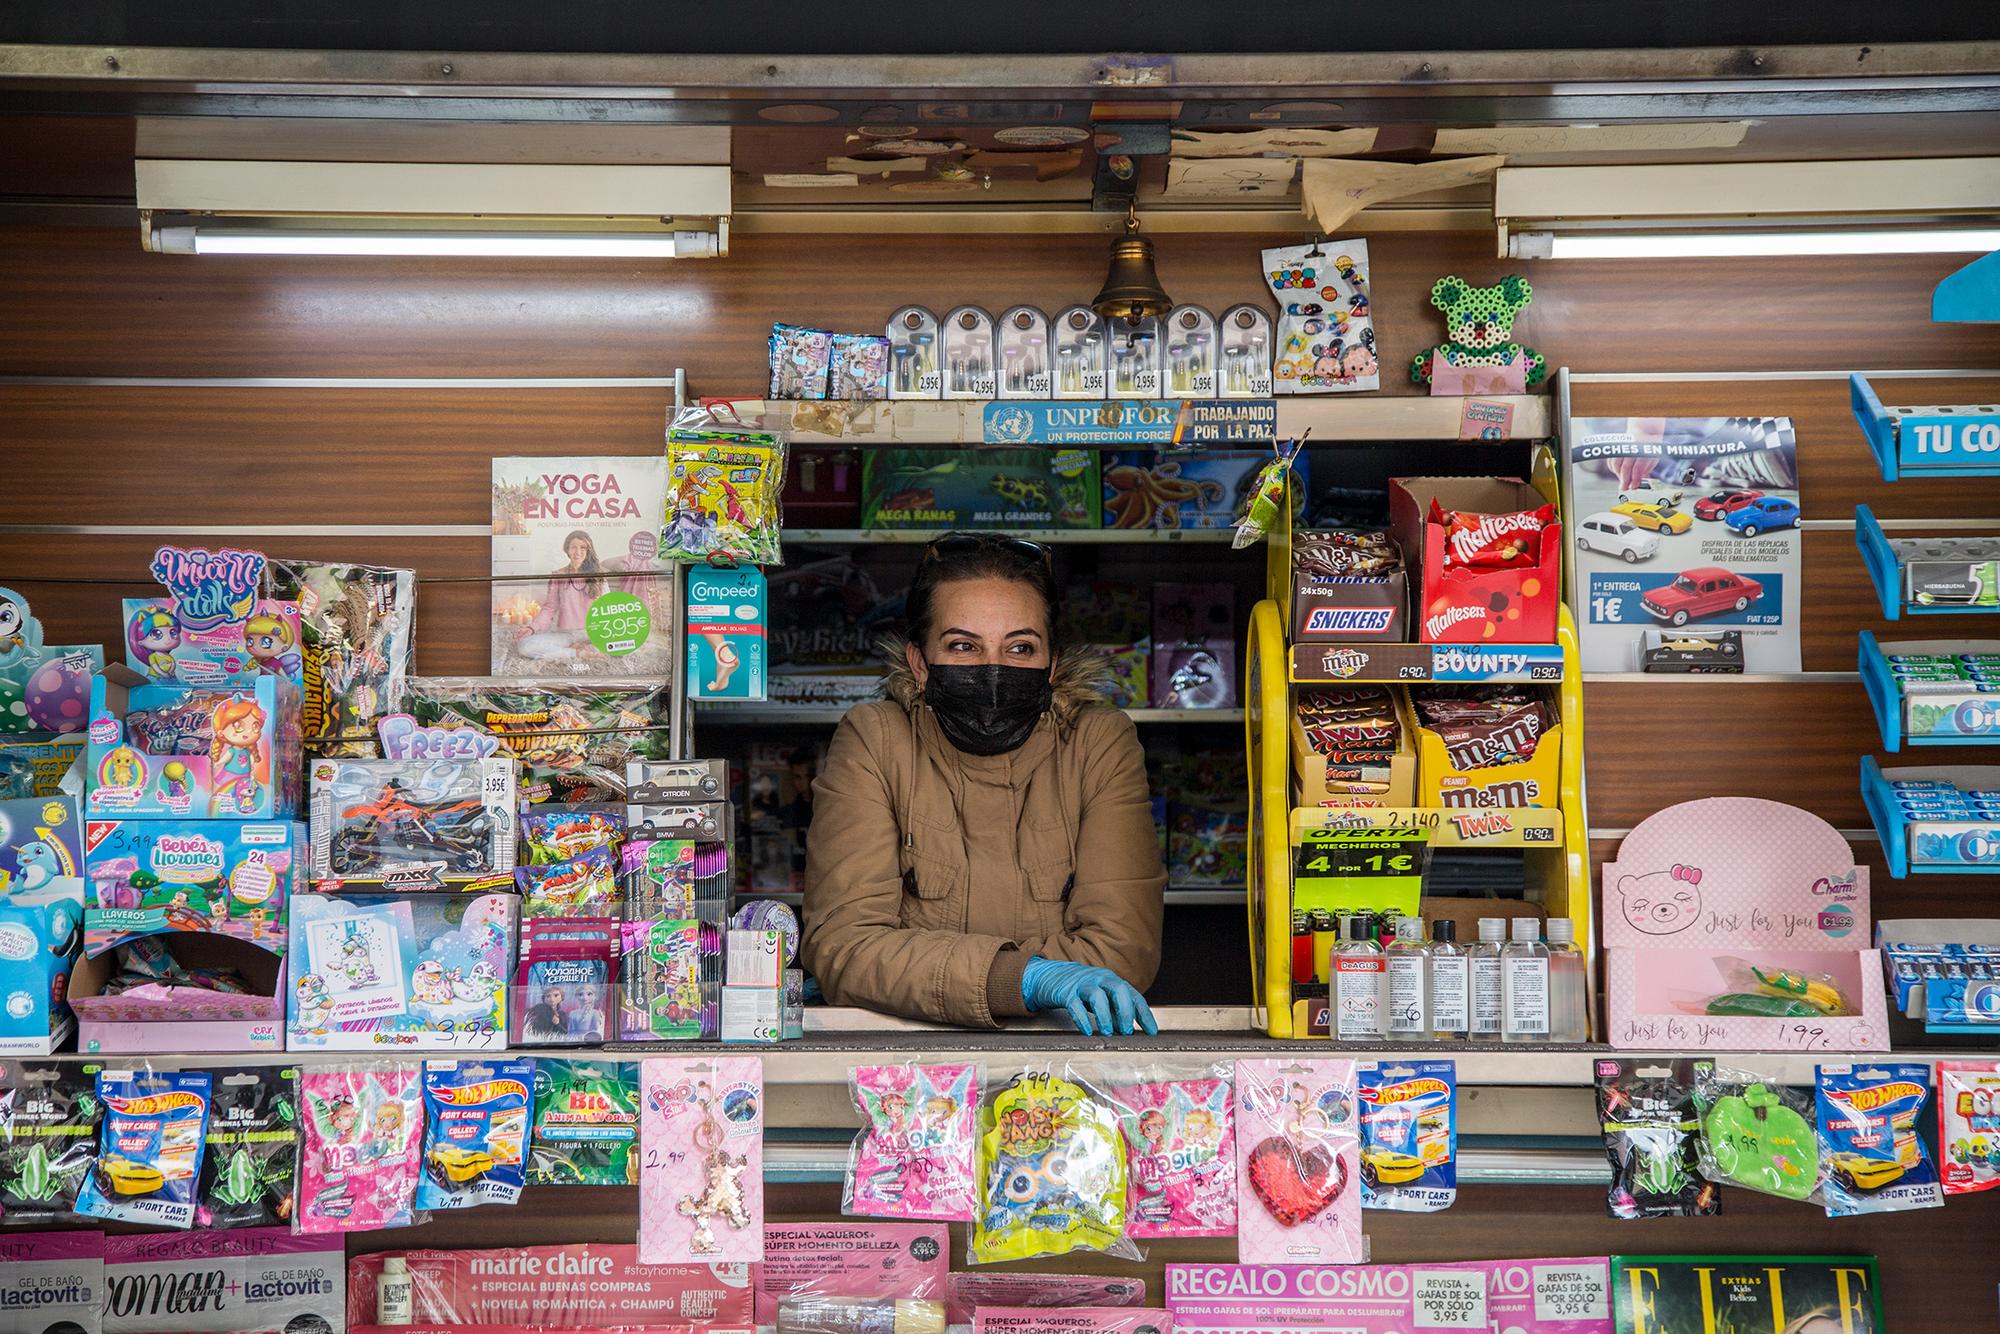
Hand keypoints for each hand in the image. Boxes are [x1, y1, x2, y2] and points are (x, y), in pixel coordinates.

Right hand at [1020, 957, 1157, 1036]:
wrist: (1049, 975)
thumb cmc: (1079, 989)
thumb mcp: (1100, 998)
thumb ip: (1114, 1011)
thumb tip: (1128, 1030)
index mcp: (1112, 980)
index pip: (1133, 995)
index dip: (1144, 1014)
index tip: (1152, 1032)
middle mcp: (1100, 979)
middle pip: (1119, 989)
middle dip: (1126, 1011)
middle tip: (1128, 1032)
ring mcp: (1082, 984)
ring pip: (1097, 995)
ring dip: (1105, 1016)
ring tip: (1108, 1033)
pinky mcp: (1065, 992)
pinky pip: (1075, 1004)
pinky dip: (1082, 1019)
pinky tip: (1087, 1031)